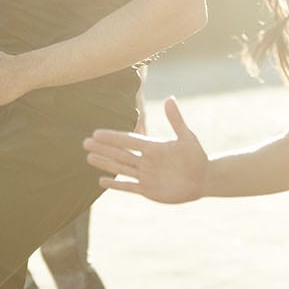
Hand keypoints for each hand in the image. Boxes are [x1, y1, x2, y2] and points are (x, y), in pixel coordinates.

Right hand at [83, 97, 206, 202]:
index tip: (96, 133)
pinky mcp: (148, 190)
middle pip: (120, 153)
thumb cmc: (196, 157)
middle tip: (85, 142)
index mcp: (152, 147)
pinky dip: (116, 185)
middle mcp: (145, 160)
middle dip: (103, 148)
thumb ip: (176, 120)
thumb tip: (169, 99)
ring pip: (120, 168)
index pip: (128, 140)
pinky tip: (101, 181)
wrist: (203, 178)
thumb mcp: (186, 137)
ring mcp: (145, 175)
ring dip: (105, 163)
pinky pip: (128, 187)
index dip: (112, 137)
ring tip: (88, 157)